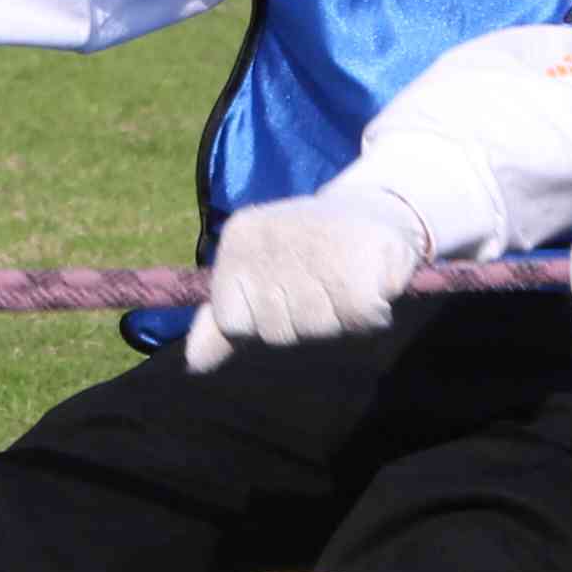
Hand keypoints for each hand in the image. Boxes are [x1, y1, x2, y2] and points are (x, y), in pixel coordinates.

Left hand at [181, 178, 430, 374]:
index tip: (286, 289)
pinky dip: (370, 316)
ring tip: (346, 280)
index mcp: (239, 240)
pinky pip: (358, 323)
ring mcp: (315, 250)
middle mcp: (270, 240)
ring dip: (339, 319)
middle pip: (276, 332)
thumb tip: (194, 364)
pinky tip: (371, 284)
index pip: (232, 321)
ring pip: (317, 330)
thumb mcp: (258, 277)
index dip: (263, 319)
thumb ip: (227, 319)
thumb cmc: (311, 250)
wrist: (378, 207)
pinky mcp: (358, 268)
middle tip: (322, 282)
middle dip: (304, 320)